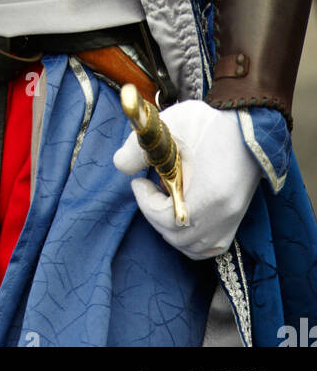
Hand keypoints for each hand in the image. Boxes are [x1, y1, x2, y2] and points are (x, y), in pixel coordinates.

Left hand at [113, 100, 260, 259]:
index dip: (145, 202)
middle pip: (177, 236)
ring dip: (170, 228)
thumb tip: (119, 164)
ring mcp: (231, 221)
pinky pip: (210, 247)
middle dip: (154, 214)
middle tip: (148, 190)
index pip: (166, 218)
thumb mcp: (173, 125)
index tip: (138, 182)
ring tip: (164, 200)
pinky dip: (191, 239)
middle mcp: (222, 215)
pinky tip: (180, 216)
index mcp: (208, 194)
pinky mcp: (236, 220)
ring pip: (192, 247)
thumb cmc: (211, 124)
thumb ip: (140, 146)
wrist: (250, 125)